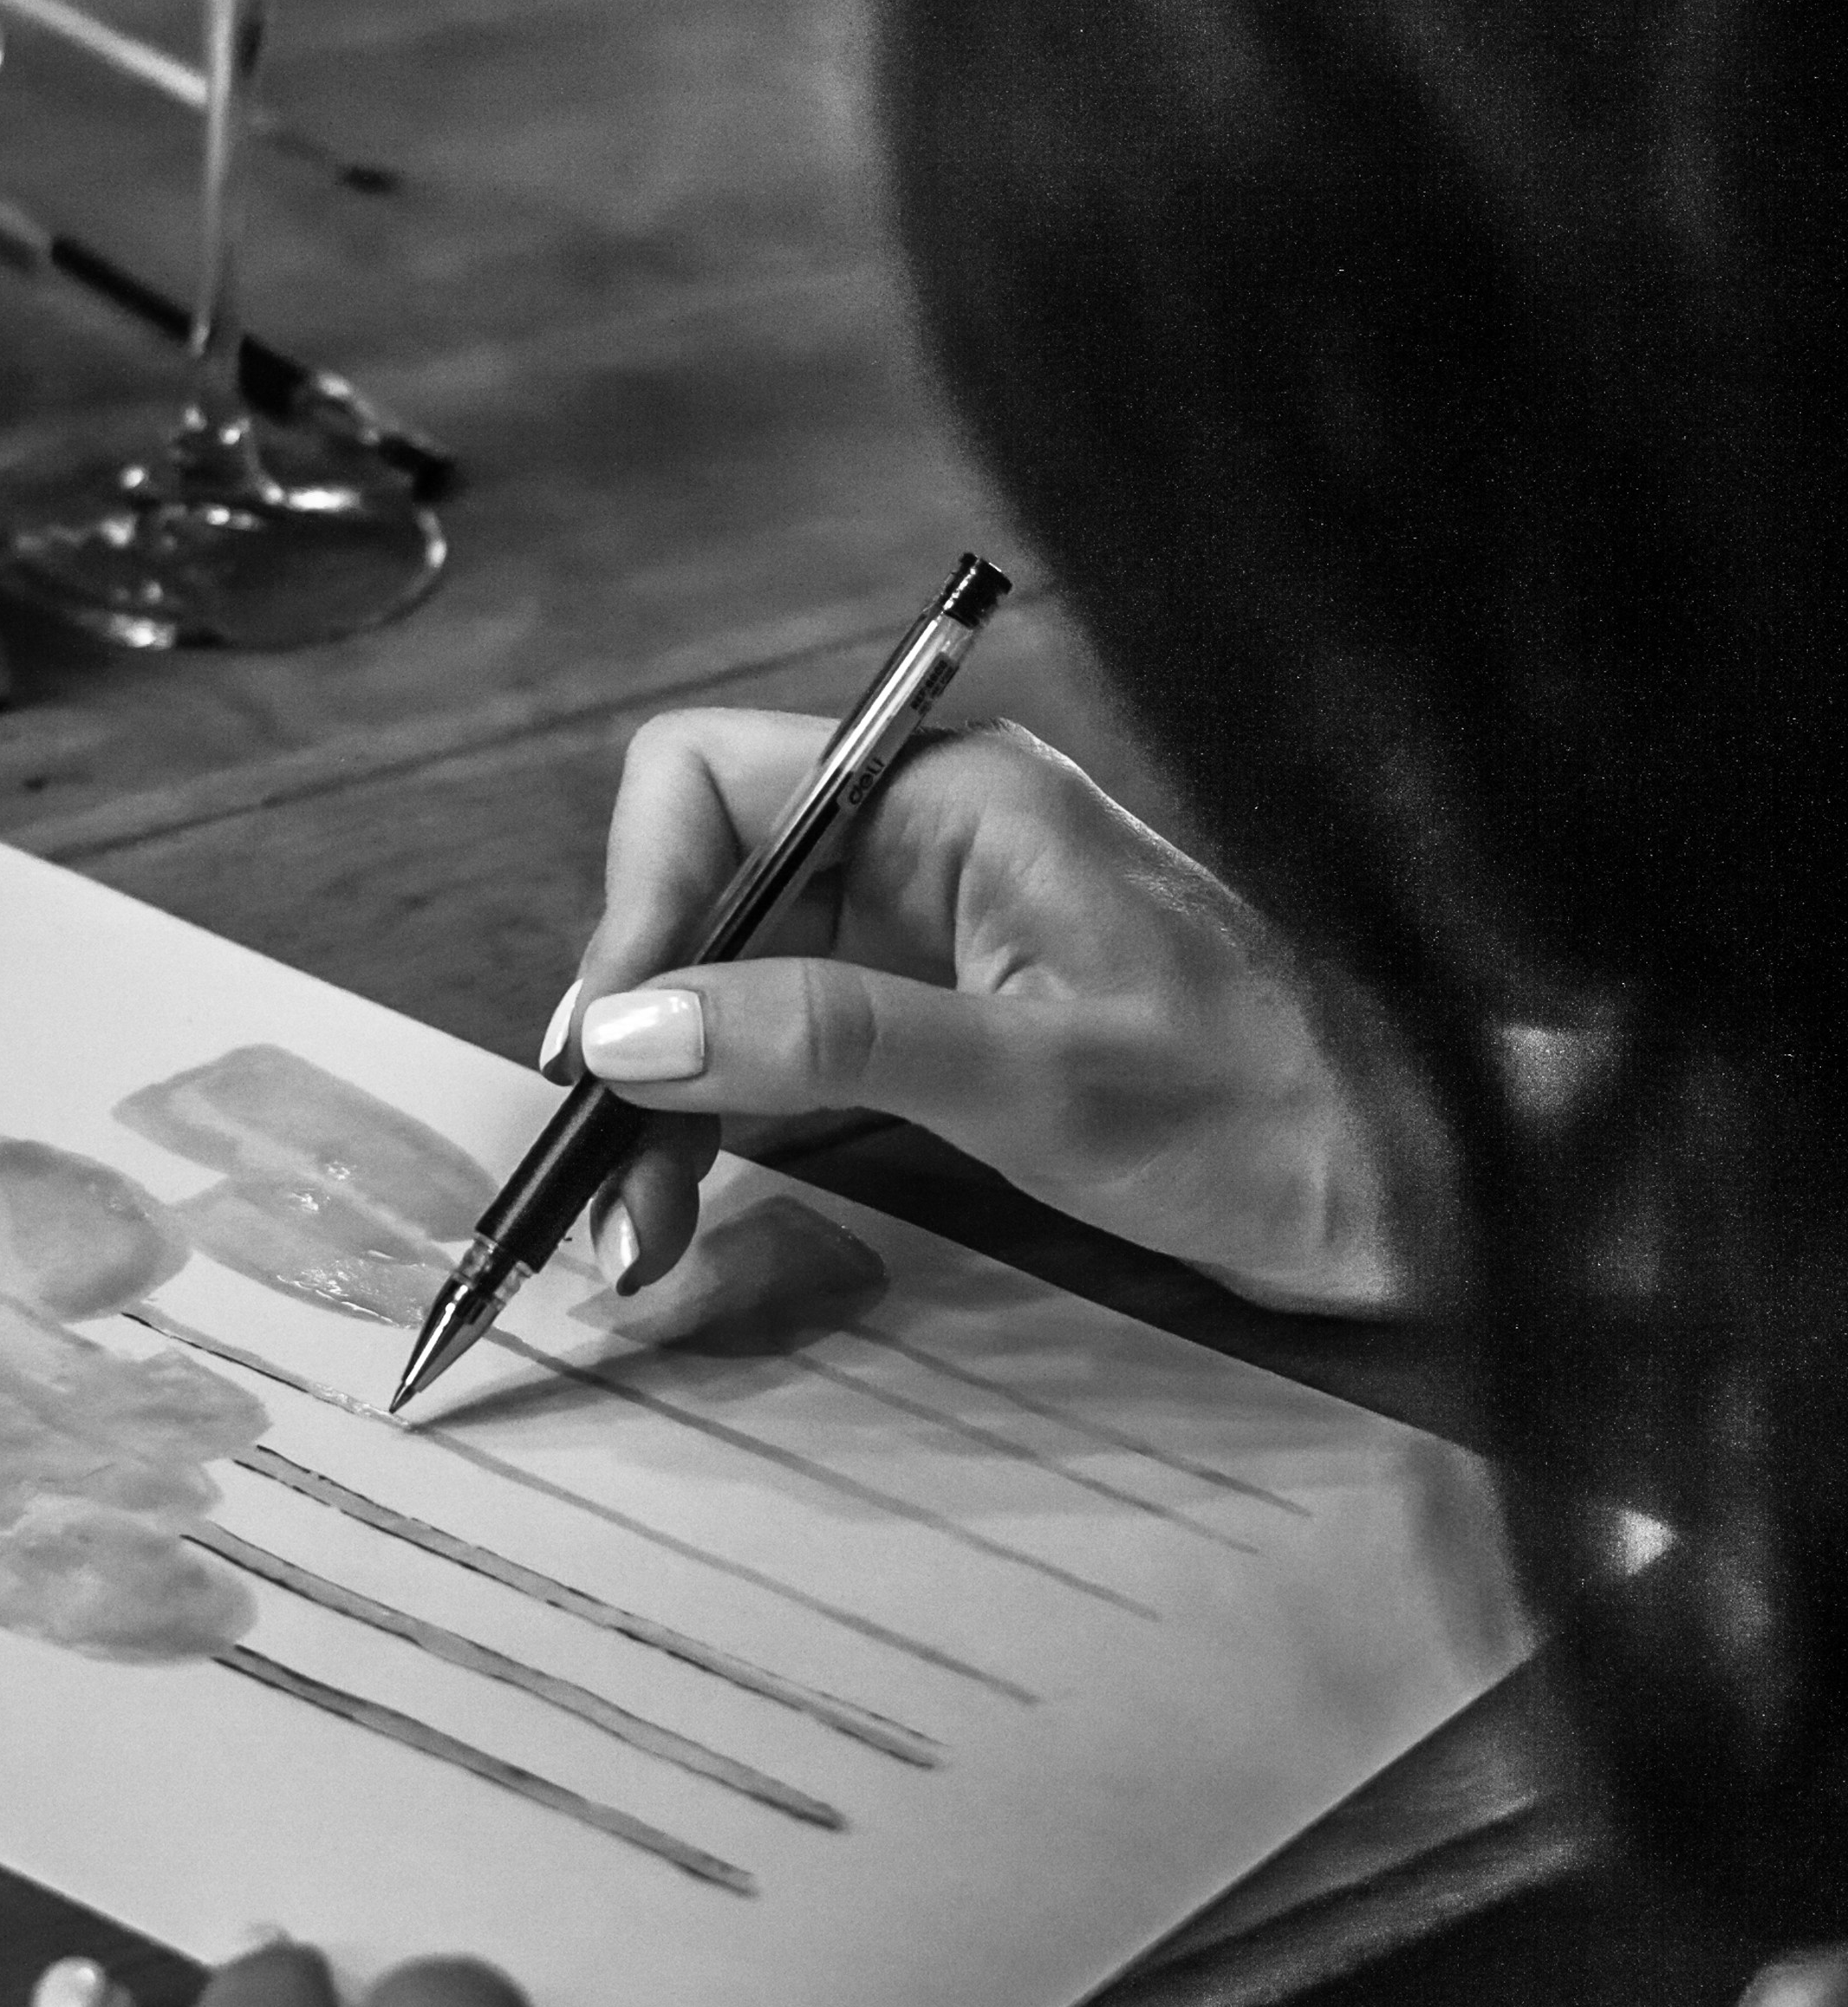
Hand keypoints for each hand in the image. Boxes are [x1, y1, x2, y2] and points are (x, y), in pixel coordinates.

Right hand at [552, 713, 1452, 1313]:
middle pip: (703, 886)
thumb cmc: (1261, 1116)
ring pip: (731, 973)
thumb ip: (824, 1038)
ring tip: (634, 1224)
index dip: (634, 905)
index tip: (606, 1048)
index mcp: (952, 799)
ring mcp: (932, 923)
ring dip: (668, 1090)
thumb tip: (634, 1025)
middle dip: (636, 1024)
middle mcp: (926, 837)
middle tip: (603, 1180)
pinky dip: (730, 1114)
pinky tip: (694, 1199)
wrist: (1402, 1183)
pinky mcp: (943, 1008)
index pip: (707, 782)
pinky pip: (788, 1036)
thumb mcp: (1030, 1082)